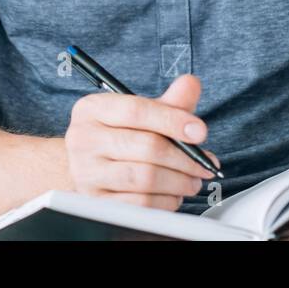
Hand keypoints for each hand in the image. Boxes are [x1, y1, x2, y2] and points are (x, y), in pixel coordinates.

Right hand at [64, 73, 220, 210]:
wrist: (86, 168)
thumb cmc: (118, 137)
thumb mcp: (139, 114)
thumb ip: (168, 101)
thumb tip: (191, 83)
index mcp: (92, 109)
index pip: (136, 110)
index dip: (172, 120)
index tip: (200, 131)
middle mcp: (83, 139)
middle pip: (146, 147)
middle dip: (185, 158)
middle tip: (205, 165)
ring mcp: (86, 173)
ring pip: (146, 178)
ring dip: (179, 181)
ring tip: (193, 180)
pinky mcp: (96, 202)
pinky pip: (140, 204)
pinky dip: (166, 201)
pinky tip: (174, 195)